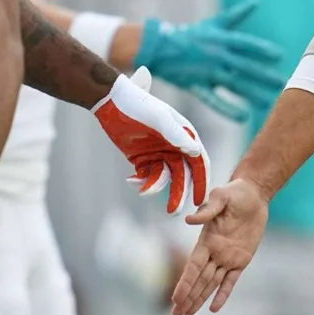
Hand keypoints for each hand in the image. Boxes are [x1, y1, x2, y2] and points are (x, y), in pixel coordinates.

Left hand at [92, 67, 209, 214]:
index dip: (202, 181)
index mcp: (185, 135)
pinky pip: (147, 177)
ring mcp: (159, 153)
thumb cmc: (138, 105)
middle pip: (183, 174)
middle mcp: (175, 145)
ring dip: (157, 188)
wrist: (111, 102)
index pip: (199, 161)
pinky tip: (131, 179)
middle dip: (180, 193)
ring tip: (145, 193)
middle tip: (175, 212)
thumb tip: (197, 151)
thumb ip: (176, 135)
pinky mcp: (143, 158)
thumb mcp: (158, 118)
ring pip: (165, 178)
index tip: (202, 200)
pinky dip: (141, 182)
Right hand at [135, 0, 284, 121]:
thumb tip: (257, 1)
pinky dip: (227, 108)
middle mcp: (216, 55)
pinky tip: (243, 117)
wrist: (158, 47)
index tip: (280, 56)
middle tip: (282, 83)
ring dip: (251, 94)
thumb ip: (237, 15)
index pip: (245, 44)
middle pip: (243, 66)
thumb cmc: (191, 34)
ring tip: (269, 103)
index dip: (261, 49)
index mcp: (221, 39)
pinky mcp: (195, 86)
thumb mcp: (214, 23)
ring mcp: (206, 71)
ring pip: (232, 84)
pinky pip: (213, 99)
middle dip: (263, 75)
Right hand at [171, 178, 268, 314]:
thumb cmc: (235, 193)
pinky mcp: (242, 259)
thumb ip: (207, 210)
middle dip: (188, 296)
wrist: (254, 193)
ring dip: (200, 298)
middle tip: (176, 314)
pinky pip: (231, 280)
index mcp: (207, 240)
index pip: (193, 266)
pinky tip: (214, 308)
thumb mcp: (221, 197)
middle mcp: (214, 252)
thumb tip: (188, 220)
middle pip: (199, 279)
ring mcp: (227, 257)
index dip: (185, 282)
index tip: (176, 298)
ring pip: (212, 283)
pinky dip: (223, 294)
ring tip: (187, 313)